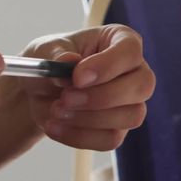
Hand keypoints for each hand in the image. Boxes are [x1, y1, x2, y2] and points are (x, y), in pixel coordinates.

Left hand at [21, 25, 154, 150]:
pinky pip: (111, 139)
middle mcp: (135, 71)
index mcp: (121, 41)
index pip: (131, 51)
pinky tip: (55, 127)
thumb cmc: (49, 62)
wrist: (39, 91)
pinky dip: (80, 136)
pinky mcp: (120, 128)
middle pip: (141, 86)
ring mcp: (131, 103)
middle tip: (65, 98)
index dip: (108, 65)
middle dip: (102, 97)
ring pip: (131, 116)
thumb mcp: (44, 51)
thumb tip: (69, 61)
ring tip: (55, 111)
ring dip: (89, 118)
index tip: (77, 77)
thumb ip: (56, 55)